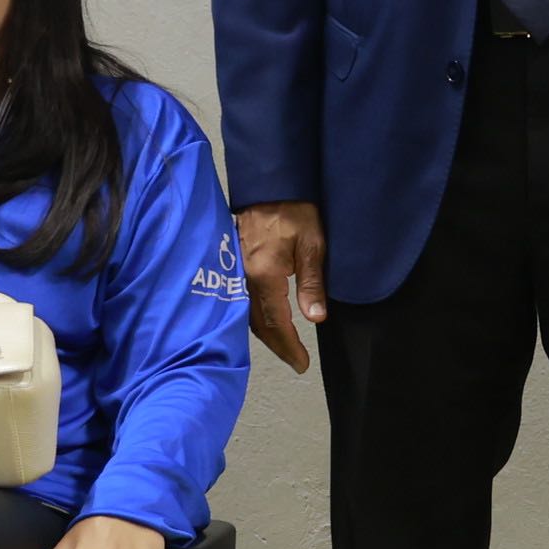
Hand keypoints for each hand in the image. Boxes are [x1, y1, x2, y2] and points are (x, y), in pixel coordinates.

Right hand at [237, 202, 326, 375]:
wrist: (270, 185)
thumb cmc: (294, 210)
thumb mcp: (313, 246)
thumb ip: (312, 284)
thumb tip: (315, 317)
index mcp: (264, 275)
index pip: (276, 322)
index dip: (289, 346)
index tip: (302, 364)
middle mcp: (245, 277)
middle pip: (257, 324)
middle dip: (277, 346)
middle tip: (295, 361)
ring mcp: (235, 271)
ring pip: (247, 314)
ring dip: (265, 334)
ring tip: (283, 347)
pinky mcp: (233, 264)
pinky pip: (241, 300)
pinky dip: (253, 317)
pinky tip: (263, 321)